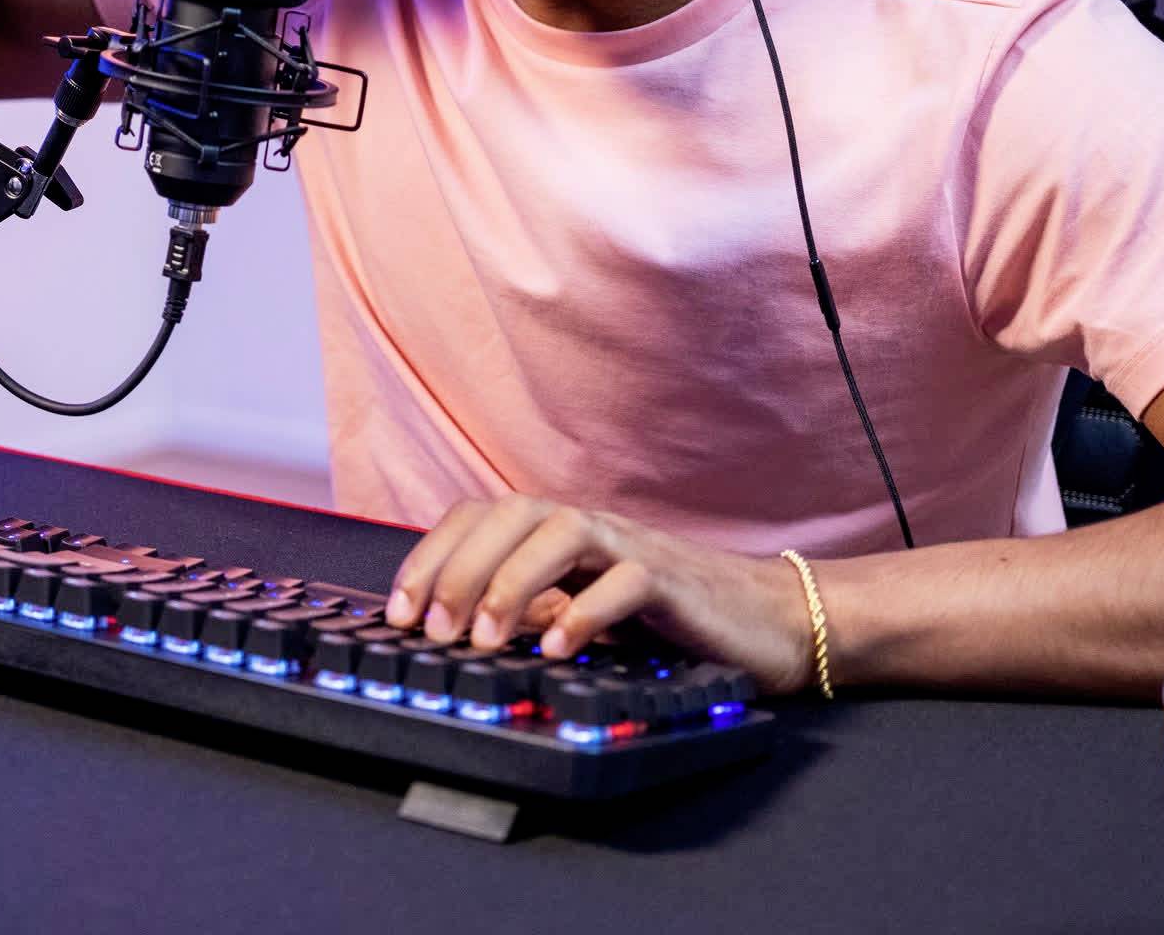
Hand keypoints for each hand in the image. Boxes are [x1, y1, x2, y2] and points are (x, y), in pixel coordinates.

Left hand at [384, 494, 817, 694]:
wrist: (766, 618)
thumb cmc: (666, 616)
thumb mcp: (582, 610)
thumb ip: (531, 610)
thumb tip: (458, 630)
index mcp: (558, 531)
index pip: (478, 516)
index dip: (431, 555)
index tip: (398, 611)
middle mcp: (588, 526)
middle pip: (509, 514)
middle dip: (460, 569)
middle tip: (433, 630)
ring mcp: (631, 546)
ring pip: (561, 531)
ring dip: (513, 582)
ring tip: (488, 640)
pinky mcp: (673, 580)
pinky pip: (625, 580)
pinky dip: (587, 611)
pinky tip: (560, 650)